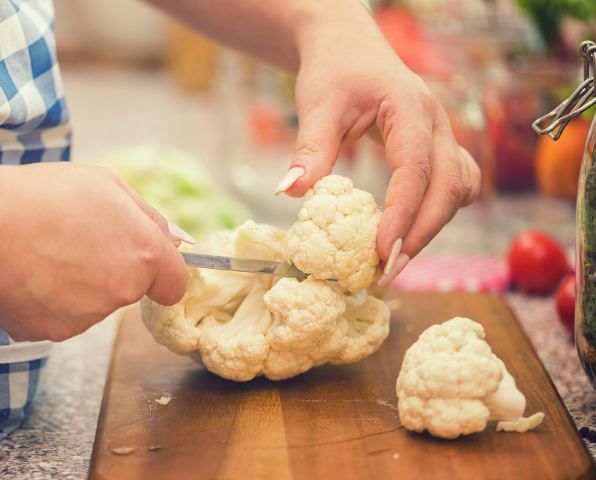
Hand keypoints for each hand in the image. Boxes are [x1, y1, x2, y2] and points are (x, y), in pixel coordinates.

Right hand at [0, 163, 189, 340]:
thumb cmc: (43, 197)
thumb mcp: (107, 185)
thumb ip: (151, 218)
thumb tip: (181, 242)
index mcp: (144, 253)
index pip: (175, 283)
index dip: (162, 273)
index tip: (146, 266)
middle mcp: (123, 291)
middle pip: (130, 290)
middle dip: (113, 271)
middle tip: (74, 241)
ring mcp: (88, 317)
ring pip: (94, 304)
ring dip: (78, 285)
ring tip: (43, 253)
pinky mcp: (55, 332)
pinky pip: (62, 317)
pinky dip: (48, 301)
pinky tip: (28, 275)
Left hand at [274, 2, 480, 283]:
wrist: (347, 46)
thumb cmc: (333, 70)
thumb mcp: (317, 105)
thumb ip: (309, 150)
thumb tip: (290, 194)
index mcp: (409, 109)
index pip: (415, 170)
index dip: (402, 215)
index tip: (383, 252)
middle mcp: (436, 123)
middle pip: (448, 187)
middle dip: (421, 234)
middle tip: (387, 272)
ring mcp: (442, 135)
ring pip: (459, 189)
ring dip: (434, 226)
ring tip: (396, 259)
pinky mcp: (437, 146)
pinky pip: (456, 184)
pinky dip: (439, 211)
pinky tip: (411, 231)